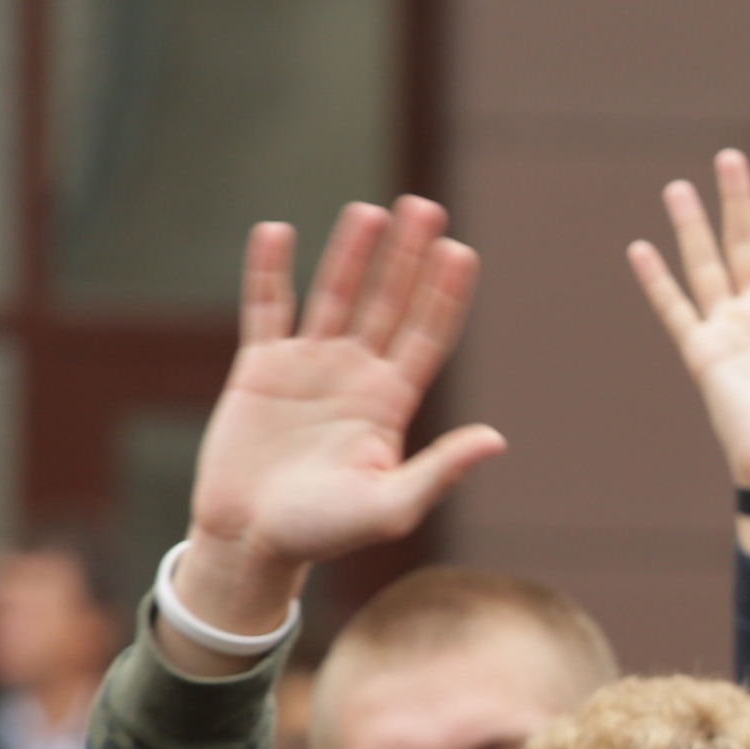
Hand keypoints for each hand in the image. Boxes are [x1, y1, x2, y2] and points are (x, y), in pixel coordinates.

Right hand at [187, 198, 501, 583]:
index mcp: (392, 403)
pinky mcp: (259, 368)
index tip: (461, 251)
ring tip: (371, 211)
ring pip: (334, 295)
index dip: (444, 294)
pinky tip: (277, 231)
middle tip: (426, 208)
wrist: (252, 540)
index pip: (428, 336)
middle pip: (389, 303)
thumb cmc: (324, 533)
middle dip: (408, 257)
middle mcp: (356, 375)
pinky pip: (265, 308)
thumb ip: (440, 470)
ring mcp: (308, 367)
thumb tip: (496, 440)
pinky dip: (268, 271)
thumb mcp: (390, 506)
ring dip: (352, 253)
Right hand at [629, 149, 749, 488]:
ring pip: (709, 267)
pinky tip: (641, 249)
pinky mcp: (706, 356)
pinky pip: (678, 311)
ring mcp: (732, 334)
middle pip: (747, 247)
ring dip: (694, 228)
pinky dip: (659, 282)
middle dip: (739, 203)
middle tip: (730, 158)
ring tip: (681, 186)